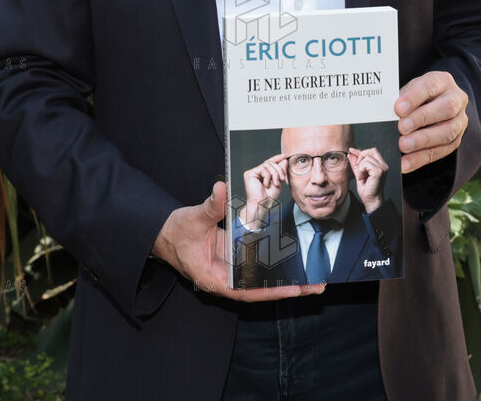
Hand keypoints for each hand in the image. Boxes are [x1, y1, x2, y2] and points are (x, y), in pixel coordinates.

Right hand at [152, 181, 324, 301]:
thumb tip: (221, 190)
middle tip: (316, 286)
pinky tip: (293, 263)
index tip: (294, 290)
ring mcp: (232, 271)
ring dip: (286, 279)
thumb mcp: (192, 220)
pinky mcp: (235, 261)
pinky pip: (257, 267)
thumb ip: (210, 207)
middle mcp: (227, 279)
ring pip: (262, 279)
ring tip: (313, 280)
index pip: (248, 290)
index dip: (272, 291)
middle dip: (288, 288)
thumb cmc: (176, 233)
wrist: (165, 234)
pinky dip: (274, 265)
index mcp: (217, 278)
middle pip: (261, 288)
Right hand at [239, 153, 287, 229]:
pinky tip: (266, 184)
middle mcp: (257, 172)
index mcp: (264, 174)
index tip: (284, 156)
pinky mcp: (249, 174)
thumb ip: (280, 171)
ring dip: (274, 174)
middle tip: (281, 179)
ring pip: (267, 164)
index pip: (270, 163)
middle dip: (278, 170)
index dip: (277, 158)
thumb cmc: (268, 198)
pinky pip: (262, 168)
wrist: (262, 205)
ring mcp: (253, 173)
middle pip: (270, 163)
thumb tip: (284, 160)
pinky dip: (267, 176)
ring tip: (275, 183)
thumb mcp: (278, 182)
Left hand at [347, 146, 387, 213]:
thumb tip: (351, 153)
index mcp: (381, 164)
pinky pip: (366, 164)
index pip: (372, 151)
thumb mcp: (359, 173)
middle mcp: (384, 165)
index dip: (361, 151)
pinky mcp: (379, 172)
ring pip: (367, 158)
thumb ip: (356, 163)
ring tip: (362, 176)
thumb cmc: (367, 189)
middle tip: (359, 169)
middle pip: (371, 151)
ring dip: (360, 167)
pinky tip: (363, 178)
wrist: (370, 200)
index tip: (351, 151)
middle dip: (361, 157)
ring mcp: (382, 168)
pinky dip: (361, 170)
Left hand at [395, 71, 468, 172]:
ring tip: (403, 146)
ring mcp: (460, 121)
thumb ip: (400, 100)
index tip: (398, 108)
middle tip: (401, 128)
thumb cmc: (416, 96)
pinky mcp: (456, 141)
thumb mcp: (409, 91)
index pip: (430, 85)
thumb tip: (383, 115)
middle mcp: (457, 99)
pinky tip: (405, 163)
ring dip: (423, 141)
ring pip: (448, 132)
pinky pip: (441, 151)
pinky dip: (421, 158)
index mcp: (442, 81)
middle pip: (446, 108)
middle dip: (422, 119)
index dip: (414, 97)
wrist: (433, 104)